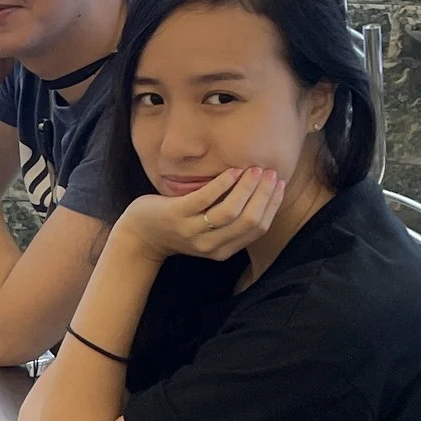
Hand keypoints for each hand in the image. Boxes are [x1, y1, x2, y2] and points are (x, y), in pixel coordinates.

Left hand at [117, 168, 285, 263]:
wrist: (141, 235)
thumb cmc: (180, 227)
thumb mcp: (209, 231)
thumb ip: (231, 220)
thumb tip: (262, 193)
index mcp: (223, 250)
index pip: (258, 228)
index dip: (272, 205)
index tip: (279, 184)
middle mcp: (210, 245)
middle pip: (248, 220)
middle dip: (264, 195)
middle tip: (270, 173)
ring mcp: (192, 231)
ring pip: (229, 211)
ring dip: (247, 188)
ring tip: (255, 169)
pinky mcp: (176, 215)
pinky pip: (204, 199)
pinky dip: (222, 184)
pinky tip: (233, 171)